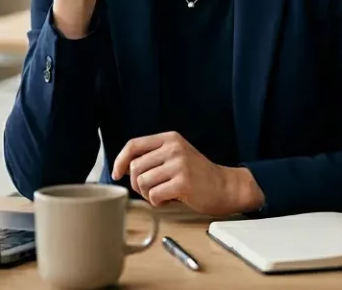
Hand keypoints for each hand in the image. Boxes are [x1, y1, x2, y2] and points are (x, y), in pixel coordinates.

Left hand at [112, 132, 264, 215]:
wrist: (225, 187)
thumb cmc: (197, 175)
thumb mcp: (176, 156)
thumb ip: (153, 157)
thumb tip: (122, 168)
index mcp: (170, 139)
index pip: (133, 145)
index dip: (120, 160)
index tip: (116, 173)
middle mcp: (174, 148)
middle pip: (135, 167)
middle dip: (137, 184)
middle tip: (151, 190)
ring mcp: (179, 164)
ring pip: (142, 182)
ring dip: (147, 194)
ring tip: (162, 194)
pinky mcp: (183, 182)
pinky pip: (154, 195)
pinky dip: (157, 202)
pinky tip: (169, 200)